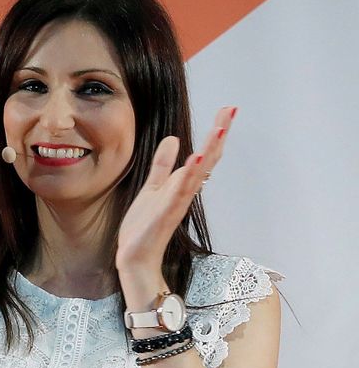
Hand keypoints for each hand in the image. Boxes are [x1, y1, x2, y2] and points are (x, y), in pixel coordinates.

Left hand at [117, 107, 233, 273]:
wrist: (136, 257)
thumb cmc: (144, 226)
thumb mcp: (152, 187)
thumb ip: (163, 165)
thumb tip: (173, 139)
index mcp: (182, 184)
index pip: (204, 154)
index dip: (216, 133)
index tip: (228, 109)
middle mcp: (184, 191)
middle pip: (206, 159)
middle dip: (218, 135)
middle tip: (231, 110)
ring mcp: (176, 202)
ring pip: (196, 173)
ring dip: (207, 151)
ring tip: (219, 129)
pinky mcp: (164, 213)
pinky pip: (177, 192)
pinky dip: (186, 177)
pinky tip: (193, 160)